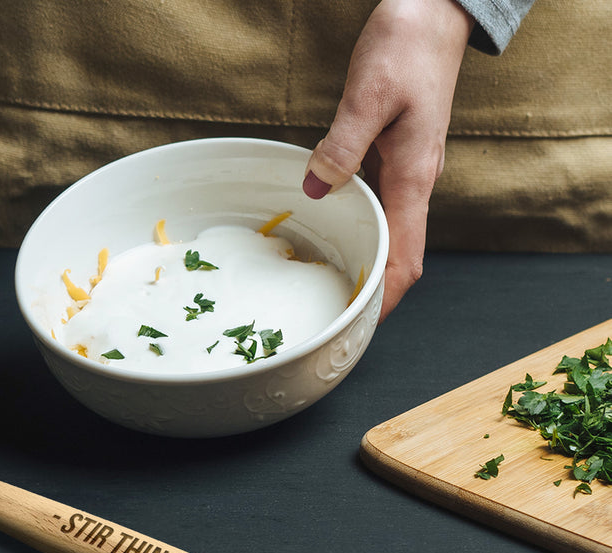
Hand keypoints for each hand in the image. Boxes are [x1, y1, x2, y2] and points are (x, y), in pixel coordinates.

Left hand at [303, 0, 473, 320]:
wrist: (434, 12)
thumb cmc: (407, 46)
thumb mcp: (368, 95)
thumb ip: (342, 146)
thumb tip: (315, 190)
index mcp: (414, 176)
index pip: (407, 257)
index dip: (387, 297)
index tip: (362, 324)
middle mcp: (415, 181)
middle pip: (401, 255)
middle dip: (375, 292)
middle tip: (337, 317)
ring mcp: (408, 171)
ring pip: (390, 232)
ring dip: (368, 262)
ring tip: (333, 287)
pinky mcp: (396, 157)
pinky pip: (380, 206)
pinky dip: (361, 229)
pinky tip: (335, 231)